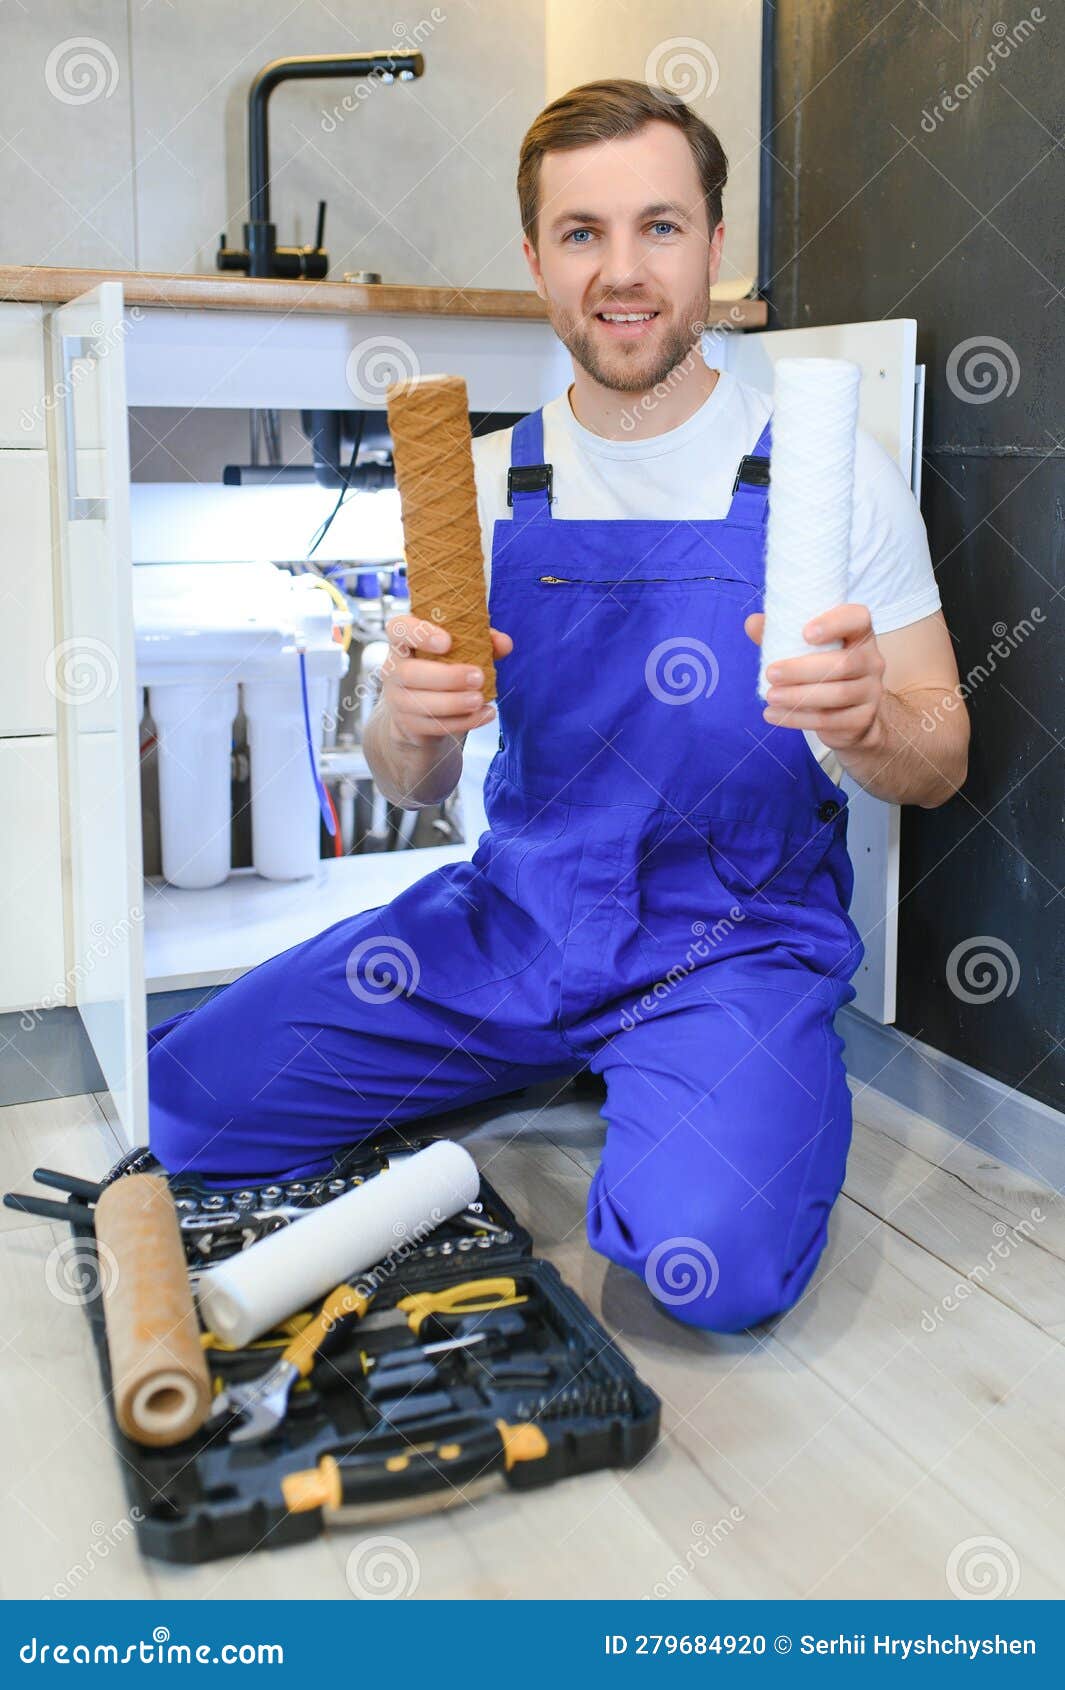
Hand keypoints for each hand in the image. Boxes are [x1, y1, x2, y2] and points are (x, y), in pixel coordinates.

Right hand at [379, 615, 511, 748]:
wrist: (420, 713)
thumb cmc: (442, 669)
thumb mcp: (461, 651)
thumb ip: (482, 642)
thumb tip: (504, 643)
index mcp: (403, 642)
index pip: (398, 628)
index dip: (419, 633)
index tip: (447, 642)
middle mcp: (393, 669)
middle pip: (409, 672)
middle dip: (446, 676)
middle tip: (478, 676)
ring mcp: (397, 699)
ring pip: (420, 703)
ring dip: (454, 702)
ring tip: (480, 699)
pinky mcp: (408, 724)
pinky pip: (433, 725)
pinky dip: (462, 721)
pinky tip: (484, 715)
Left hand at [744, 603, 885, 750]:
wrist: (851, 718)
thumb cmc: (824, 672)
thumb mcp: (806, 651)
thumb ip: (782, 635)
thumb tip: (752, 623)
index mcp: (859, 634)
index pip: (858, 618)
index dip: (834, 623)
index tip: (805, 633)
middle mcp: (872, 660)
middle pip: (844, 663)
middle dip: (802, 669)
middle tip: (770, 673)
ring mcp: (871, 691)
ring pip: (838, 694)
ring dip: (799, 696)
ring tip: (770, 696)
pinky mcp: (862, 719)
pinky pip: (830, 720)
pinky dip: (798, 718)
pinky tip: (774, 715)